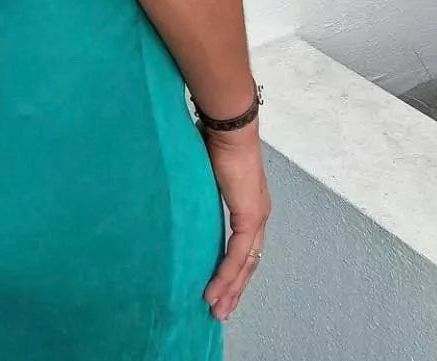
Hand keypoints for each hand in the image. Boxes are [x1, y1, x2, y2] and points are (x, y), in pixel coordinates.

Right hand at [200, 122, 270, 321]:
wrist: (230, 125)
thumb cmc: (215, 137)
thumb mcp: (204, 169)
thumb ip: (198, 185)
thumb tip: (179, 185)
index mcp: (249, 203)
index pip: (244, 245)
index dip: (234, 268)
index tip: (221, 287)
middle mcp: (258, 214)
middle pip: (248, 261)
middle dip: (234, 288)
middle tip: (220, 310)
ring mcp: (256, 217)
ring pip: (245, 264)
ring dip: (230, 289)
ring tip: (217, 310)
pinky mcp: (249, 217)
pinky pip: (237, 255)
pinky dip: (226, 275)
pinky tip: (216, 292)